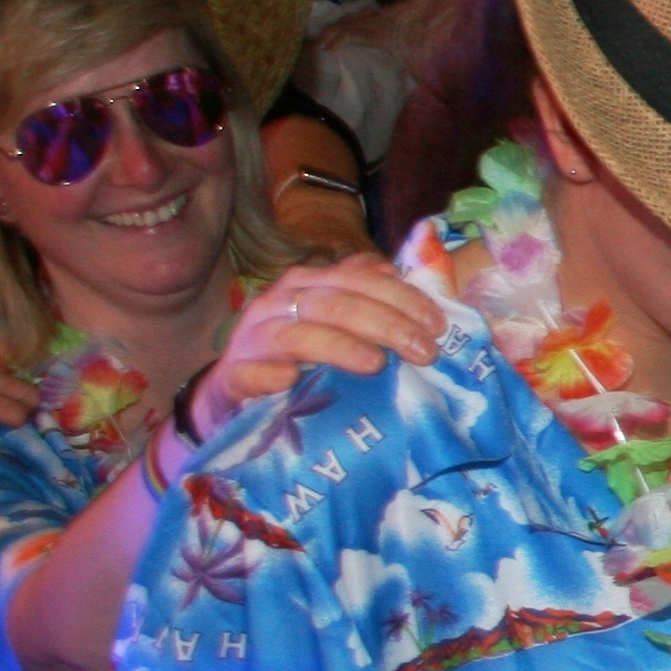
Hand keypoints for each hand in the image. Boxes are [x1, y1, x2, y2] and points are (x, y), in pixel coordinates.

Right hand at [187, 256, 446, 437]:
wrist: (234, 394)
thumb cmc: (297, 356)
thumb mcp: (333, 322)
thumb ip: (365, 297)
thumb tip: (401, 275)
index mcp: (308, 285)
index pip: (359, 279)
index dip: (402, 298)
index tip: (438, 325)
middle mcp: (279, 303)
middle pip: (336, 304)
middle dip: (386, 325)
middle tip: (425, 352)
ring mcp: (252, 339)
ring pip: (297, 335)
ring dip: (338, 347)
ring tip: (375, 364)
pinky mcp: (233, 376)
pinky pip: (249, 373)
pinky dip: (269, 374)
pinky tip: (290, 378)